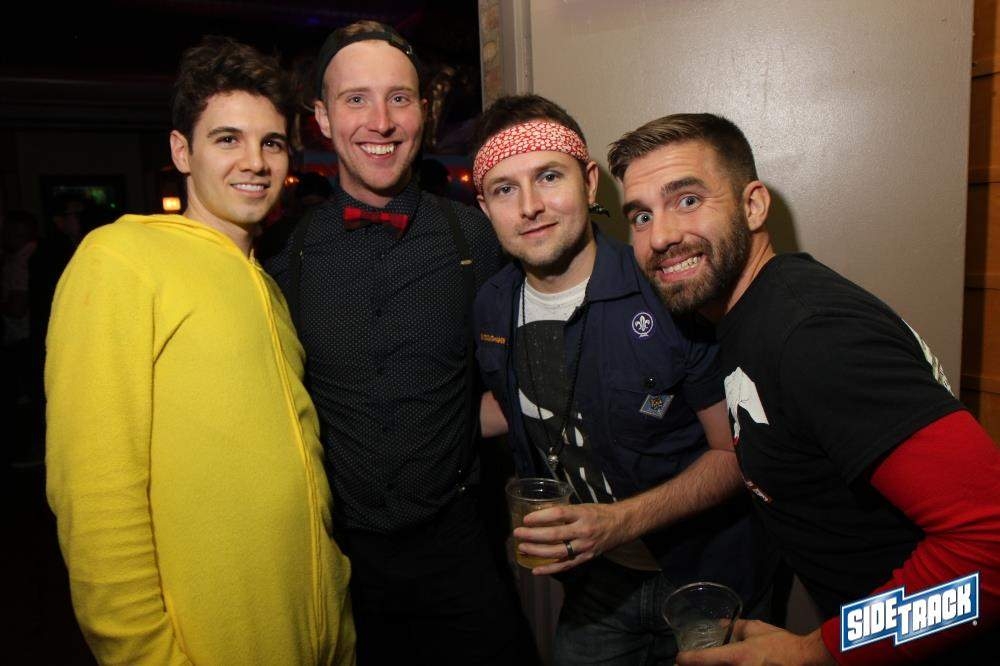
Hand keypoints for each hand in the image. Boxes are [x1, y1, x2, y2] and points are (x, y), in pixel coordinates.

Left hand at [515, 502, 628, 574]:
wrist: (621, 525)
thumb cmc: (598, 513)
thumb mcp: (582, 506)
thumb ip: (565, 512)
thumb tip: (540, 515)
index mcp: (582, 514)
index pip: (558, 514)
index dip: (540, 517)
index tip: (526, 519)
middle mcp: (583, 530)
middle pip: (554, 535)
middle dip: (533, 535)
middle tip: (517, 533)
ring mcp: (584, 546)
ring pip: (557, 552)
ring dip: (537, 551)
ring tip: (522, 548)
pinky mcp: (585, 558)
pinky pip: (565, 565)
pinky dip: (550, 569)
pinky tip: (536, 570)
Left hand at [675, 623, 834, 665]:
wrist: (806, 660)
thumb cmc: (781, 644)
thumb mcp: (756, 629)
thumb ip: (736, 627)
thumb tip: (722, 624)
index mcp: (735, 657)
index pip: (701, 660)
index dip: (685, 659)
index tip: (679, 658)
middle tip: (685, 664)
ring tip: (702, 665)